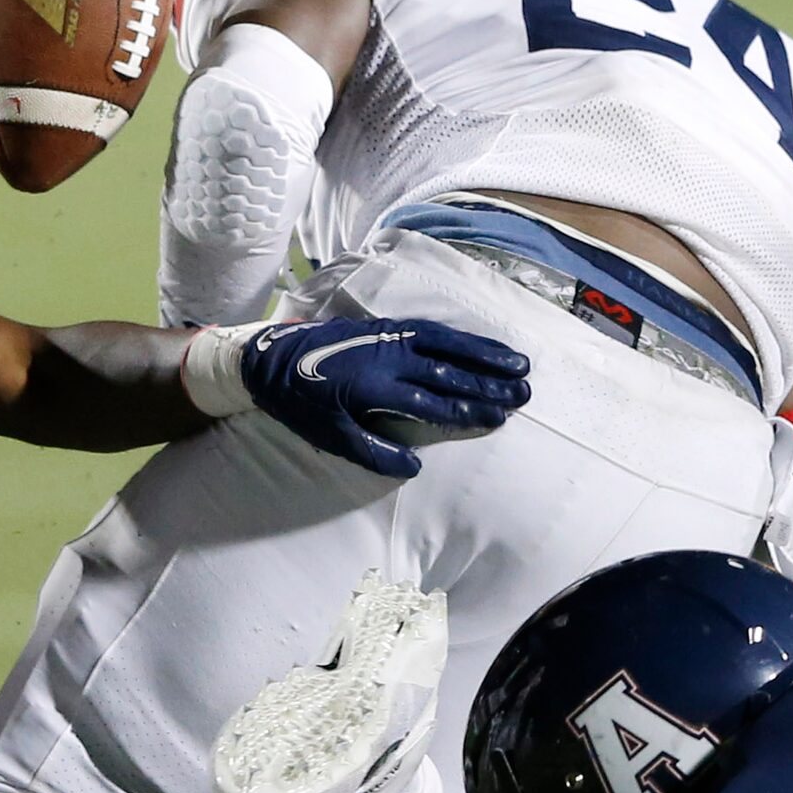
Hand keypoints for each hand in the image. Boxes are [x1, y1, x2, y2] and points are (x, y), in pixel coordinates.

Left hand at [240, 317, 530, 478]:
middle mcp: (388, 358)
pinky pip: (432, 329)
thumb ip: (372, 452)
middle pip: (448, 372)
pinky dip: (461, 337)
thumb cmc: (299, 403)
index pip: (432, 403)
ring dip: (484, 355)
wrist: (269, 359)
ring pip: (447, 344)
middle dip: (487, 384)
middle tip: (523, 395)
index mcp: (374, 388)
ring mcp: (389, 337)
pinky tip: (482, 345)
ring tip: (518, 365)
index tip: (496, 418)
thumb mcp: (329, 436)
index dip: (466, 411)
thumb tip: (413, 467)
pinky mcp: (386, 325)